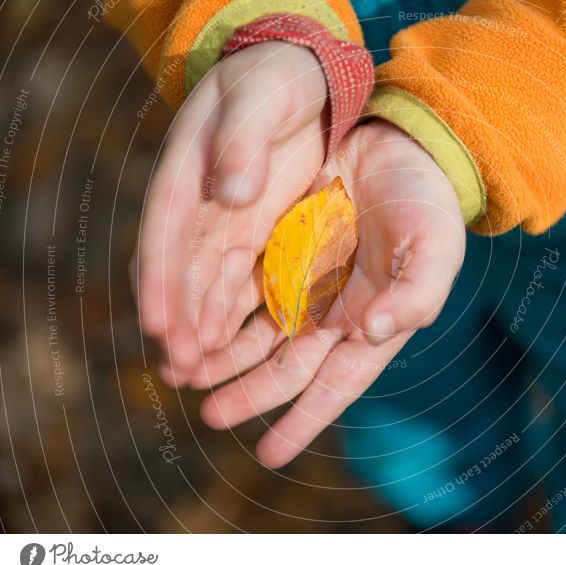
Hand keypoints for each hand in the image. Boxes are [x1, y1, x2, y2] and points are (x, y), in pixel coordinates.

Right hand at [136, 41, 328, 384]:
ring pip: (203, 285)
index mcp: (188, 171)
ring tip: (195, 375)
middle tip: (179, 369)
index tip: (157, 325)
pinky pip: (235, 281)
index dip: (158, 280)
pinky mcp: (254, 234)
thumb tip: (231, 192)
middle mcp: (199, 206)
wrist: (298, 79)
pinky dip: (226, 314)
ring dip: (198, 329)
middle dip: (176, 321)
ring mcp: (225, 224)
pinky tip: (225, 348)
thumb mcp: (259, 96)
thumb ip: (243, 140)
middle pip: (179, 271)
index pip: (164, 232)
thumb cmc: (273, 81)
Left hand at [191, 120, 466, 466]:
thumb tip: (375, 331)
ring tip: (185, 376)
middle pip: (286, 367)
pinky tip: (193, 325)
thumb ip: (417, 294)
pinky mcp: (280, 250)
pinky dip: (218, 312)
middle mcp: (333, 313)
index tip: (270, 455)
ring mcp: (304, 282)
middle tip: (209, 414)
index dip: (305, 420)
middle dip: (249, 393)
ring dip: (223, 359)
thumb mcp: (436, 247)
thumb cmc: (427, 201)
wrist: (398, 144)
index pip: (336, 384)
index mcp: (372, 322)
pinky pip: (244, 289)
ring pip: (258, 334)